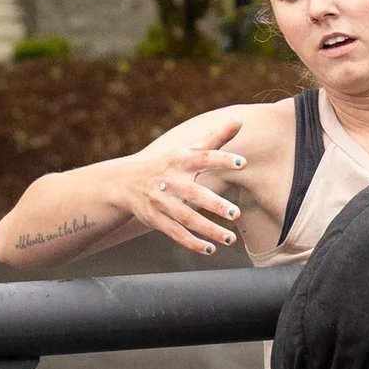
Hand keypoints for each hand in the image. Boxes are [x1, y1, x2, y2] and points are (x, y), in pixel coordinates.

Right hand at [118, 108, 249, 254]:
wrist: (126, 182)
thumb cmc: (168, 164)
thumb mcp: (189, 149)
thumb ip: (216, 138)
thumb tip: (239, 119)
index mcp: (181, 160)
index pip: (204, 157)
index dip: (222, 159)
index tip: (242, 162)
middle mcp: (170, 181)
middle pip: (193, 193)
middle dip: (214, 204)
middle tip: (235, 213)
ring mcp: (161, 201)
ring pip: (185, 218)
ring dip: (208, 229)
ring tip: (230, 238)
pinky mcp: (155, 219)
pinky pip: (175, 233)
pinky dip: (191, 243)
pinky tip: (210, 249)